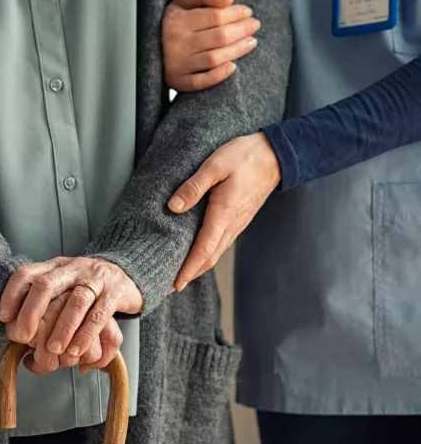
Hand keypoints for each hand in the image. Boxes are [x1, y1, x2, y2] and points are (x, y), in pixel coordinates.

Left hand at [0, 257, 141, 363]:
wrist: (129, 274)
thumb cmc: (87, 288)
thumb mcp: (63, 287)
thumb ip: (43, 306)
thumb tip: (19, 340)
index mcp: (55, 266)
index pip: (27, 274)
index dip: (12, 294)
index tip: (4, 318)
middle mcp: (73, 268)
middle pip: (47, 285)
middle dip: (31, 312)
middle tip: (22, 337)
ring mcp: (95, 278)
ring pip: (76, 301)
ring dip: (62, 328)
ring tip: (53, 350)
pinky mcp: (116, 292)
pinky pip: (100, 314)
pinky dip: (87, 334)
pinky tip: (77, 350)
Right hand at [162, 0, 260, 91]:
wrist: (150, 48)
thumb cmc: (174, 21)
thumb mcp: (184, 0)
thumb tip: (228, 0)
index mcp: (176, 20)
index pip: (215, 16)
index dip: (236, 13)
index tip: (248, 11)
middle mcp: (175, 43)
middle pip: (219, 37)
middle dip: (242, 30)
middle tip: (254, 26)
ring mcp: (176, 65)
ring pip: (214, 58)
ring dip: (238, 51)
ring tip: (251, 42)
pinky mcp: (177, 82)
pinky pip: (202, 82)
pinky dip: (219, 75)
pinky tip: (233, 67)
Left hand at [168, 133, 280, 288]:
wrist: (275, 155)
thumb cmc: (245, 157)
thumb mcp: (215, 165)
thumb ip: (194, 187)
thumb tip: (173, 207)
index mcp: (223, 214)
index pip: (203, 251)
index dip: (188, 270)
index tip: (174, 285)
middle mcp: (231, 225)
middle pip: (208, 259)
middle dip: (188, 275)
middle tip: (168, 288)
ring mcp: (236, 225)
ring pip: (215, 254)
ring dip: (197, 268)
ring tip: (179, 276)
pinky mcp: (237, 220)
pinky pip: (220, 244)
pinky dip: (206, 256)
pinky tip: (196, 256)